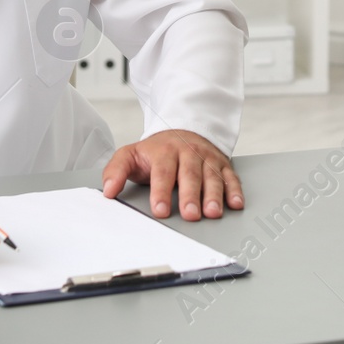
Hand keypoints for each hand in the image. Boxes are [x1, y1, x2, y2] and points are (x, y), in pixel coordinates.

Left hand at [101, 129, 243, 219]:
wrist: (183, 129)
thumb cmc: (156, 151)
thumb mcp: (131, 154)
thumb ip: (116, 171)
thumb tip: (107, 191)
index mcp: (164, 151)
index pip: (162, 172)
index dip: (161, 191)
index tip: (160, 210)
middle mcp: (188, 152)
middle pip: (190, 174)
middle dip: (191, 195)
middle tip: (190, 215)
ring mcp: (206, 158)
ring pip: (212, 176)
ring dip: (214, 195)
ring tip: (212, 213)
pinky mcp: (222, 164)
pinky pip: (230, 176)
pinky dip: (234, 190)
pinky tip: (235, 203)